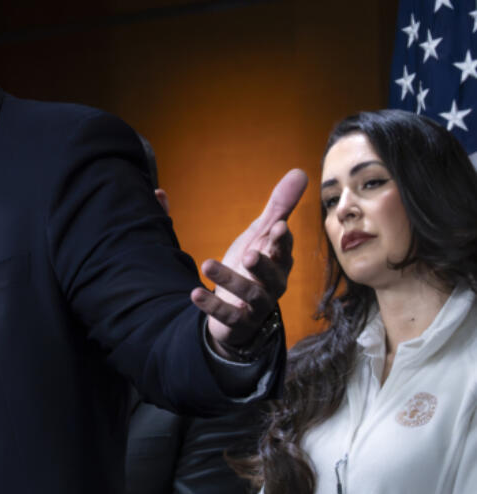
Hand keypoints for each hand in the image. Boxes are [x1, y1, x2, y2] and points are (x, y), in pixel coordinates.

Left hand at [192, 169, 307, 356]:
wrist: (239, 312)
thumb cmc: (253, 266)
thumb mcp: (262, 234)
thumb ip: (278, 206)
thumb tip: (300, 172)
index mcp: (279, 260)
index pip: (283, 248)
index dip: (281, 239)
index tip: (278, 226)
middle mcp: (273, 283)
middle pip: (272, 274)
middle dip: (263, 264)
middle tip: (249, 253)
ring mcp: (257, 305)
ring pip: (249, 294)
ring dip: (229, 279)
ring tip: (207, 264)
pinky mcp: (238, 321)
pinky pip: (227, 315)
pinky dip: (211, 305)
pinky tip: (194, 294)